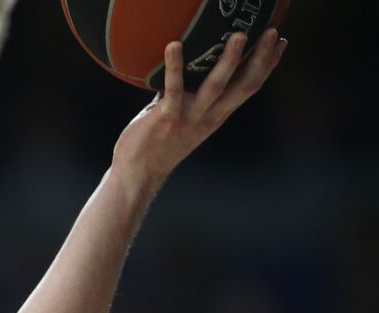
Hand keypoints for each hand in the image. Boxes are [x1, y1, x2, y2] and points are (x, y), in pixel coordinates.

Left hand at [112, 29, 287, 191]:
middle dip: (261, 58)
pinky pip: (173, 88)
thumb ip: (191, 94)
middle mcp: (209, 116)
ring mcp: (189, 117)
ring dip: (229, 60)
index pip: (249, 87)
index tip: (282, 42)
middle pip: (243, 85)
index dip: (268, 65)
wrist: (138, 173)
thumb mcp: (184, 117)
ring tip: (240, 36)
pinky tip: (173, 45)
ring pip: (216, 86)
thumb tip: (190, 65)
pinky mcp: (166, 118)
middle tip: (273, 32)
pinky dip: (174, 66)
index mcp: (217, 115)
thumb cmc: (157, 142)